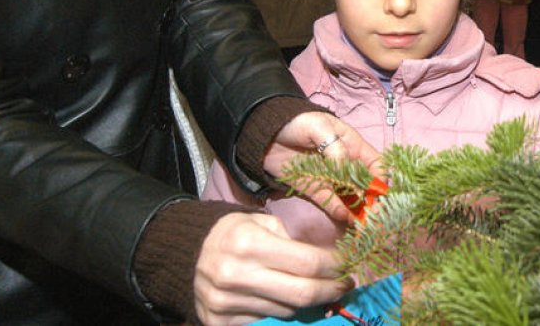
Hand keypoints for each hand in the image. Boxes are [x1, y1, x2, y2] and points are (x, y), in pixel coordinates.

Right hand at [194, 212, 351, 324]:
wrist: (189, 255)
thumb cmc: (235, 234)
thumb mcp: (261, 223)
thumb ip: (293, 241)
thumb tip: (332, 263)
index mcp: (248, 244)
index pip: (307, 263)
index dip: (335, 268)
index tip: (349, 266)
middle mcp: (235, 275)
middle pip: (302, 293)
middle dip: (331, 290)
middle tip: (345, 285)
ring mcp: (226, 303)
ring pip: (288, 312)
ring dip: (308, 304)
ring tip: (315, 291)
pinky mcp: (220, 322)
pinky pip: (266, 323)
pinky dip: (283, 314)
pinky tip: (289, 303)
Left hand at [263, 112, 382, 220]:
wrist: (264, 131)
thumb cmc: (297, 121)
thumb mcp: (319, 127)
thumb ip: (336, 148)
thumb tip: (347, 169)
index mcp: (353, 145)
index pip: (375, 163)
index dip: (381, 177)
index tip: (383, 192)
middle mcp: (345, 164)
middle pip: (365, 184)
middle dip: (372, 199)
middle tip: (377, 214)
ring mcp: (330, 179)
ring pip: (350, 197)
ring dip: (358, 209)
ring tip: (365, 222)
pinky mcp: (314, 190)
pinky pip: (330, 202)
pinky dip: (340, 211)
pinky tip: (347, 218)